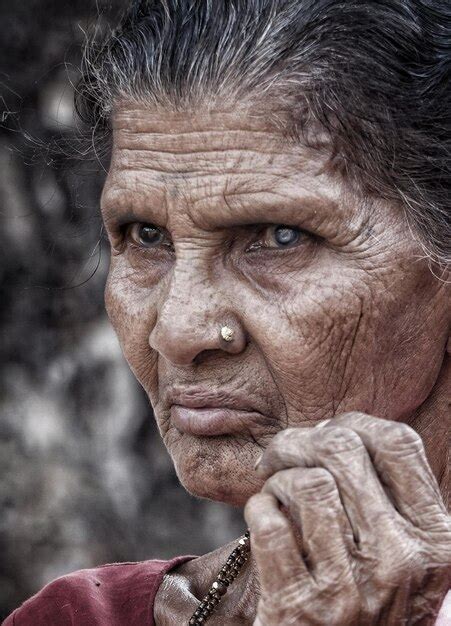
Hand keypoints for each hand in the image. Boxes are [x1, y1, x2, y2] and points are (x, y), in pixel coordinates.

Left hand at [244, 413, 450, 624]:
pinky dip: (258, 509)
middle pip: (342, 448)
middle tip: (281, 454)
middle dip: (300, 440)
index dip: (354, 424)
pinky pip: (268, 519)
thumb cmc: (365, 602)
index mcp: (436, 541)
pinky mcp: (298, 606)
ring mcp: (351, 588)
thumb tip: (338, 428)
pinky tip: (264, 520)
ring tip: (276, 496)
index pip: (397, 442)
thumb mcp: (402, 553)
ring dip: (279, 479)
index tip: (327, 432)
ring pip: (304, 481)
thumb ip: (385, 495)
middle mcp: (401, 561)